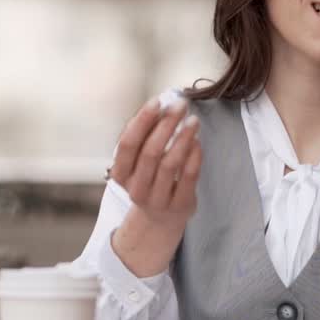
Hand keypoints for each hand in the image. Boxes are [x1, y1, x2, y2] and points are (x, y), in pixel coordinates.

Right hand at [108, 96, 202, 275]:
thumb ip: (145, 136)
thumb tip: (160, 107)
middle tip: (181, 105)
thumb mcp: (139, 161)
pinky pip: (188, 177)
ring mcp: (158, 200)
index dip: (142, 121)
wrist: (160, 219)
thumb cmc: (150, 178)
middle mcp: (136, 189)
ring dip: (183, 138)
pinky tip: (198, 141)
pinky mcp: (180, 206)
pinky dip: (194, 157)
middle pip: (150, 152)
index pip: (128, 144)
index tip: (157, 101)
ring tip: (194, 120)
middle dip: (166, 125)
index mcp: (121, 174)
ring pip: (170, 165)